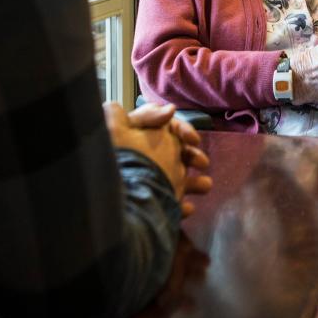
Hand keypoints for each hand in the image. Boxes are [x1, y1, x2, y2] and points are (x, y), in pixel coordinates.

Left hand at [104, 102, 212, 216]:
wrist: (111, 204)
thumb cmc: (119, 164)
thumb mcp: (121, 130)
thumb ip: (146, 116)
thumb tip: (170, 111)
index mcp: (140, 140)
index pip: (165, 128)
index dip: (182, 130)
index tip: (193, 139)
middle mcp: (147, 160)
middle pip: (176, 153)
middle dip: (192, 155)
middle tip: (202, 163)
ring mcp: (153, 183)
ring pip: (180, 180)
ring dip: (196, 182)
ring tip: (205, 185)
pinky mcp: (155, 206)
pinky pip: (173, 205)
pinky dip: (183, 207)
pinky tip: (188, 207)